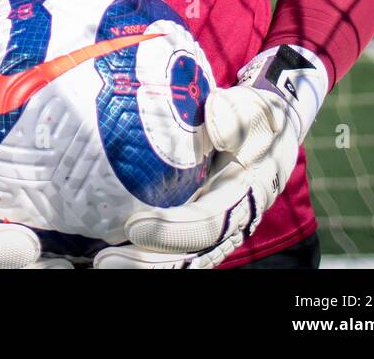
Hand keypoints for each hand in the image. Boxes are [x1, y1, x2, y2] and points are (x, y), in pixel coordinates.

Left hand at [92, 45, 327, 269]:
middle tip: (106, 259)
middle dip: (149, 260)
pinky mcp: (202, 225)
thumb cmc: (257, 118)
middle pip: (190, 254)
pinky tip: (116, 251)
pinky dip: (149, 254)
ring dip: (144, 264)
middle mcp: (232, 221)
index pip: (208, 223)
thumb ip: (237, 115)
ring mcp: (217, 228)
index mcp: (245, 196)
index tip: (135, 226)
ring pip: (183, 258)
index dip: (174, 230)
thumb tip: (213, 126)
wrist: (269, 131)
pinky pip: (178, 249)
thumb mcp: (255, 109)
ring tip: (104, 261)